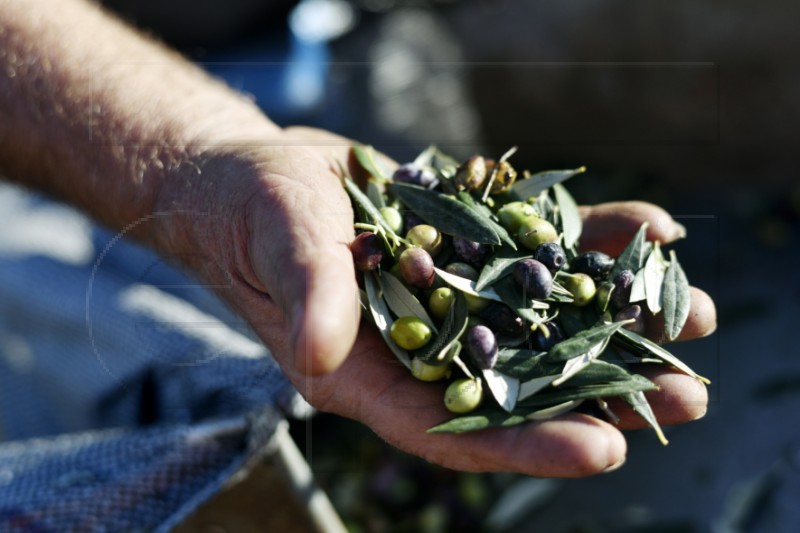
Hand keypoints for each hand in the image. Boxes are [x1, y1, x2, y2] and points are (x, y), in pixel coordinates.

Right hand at [169, 129, 716, 477]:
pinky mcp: (472, 247)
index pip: (452, 424)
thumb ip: (309, 295)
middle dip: (602, 392)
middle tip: (687, 396)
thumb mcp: (279, 245)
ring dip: (619, 318)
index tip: (602, 449)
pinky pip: (540, 251)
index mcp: (371, 371)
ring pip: (544, 317)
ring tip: (697, 318)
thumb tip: (327, 354)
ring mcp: (454, 294)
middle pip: (518, 383)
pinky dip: (593, 243)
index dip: (524, 441)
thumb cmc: (254, 215)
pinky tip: (650, 232)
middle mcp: (422, 343)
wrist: (262, 176)